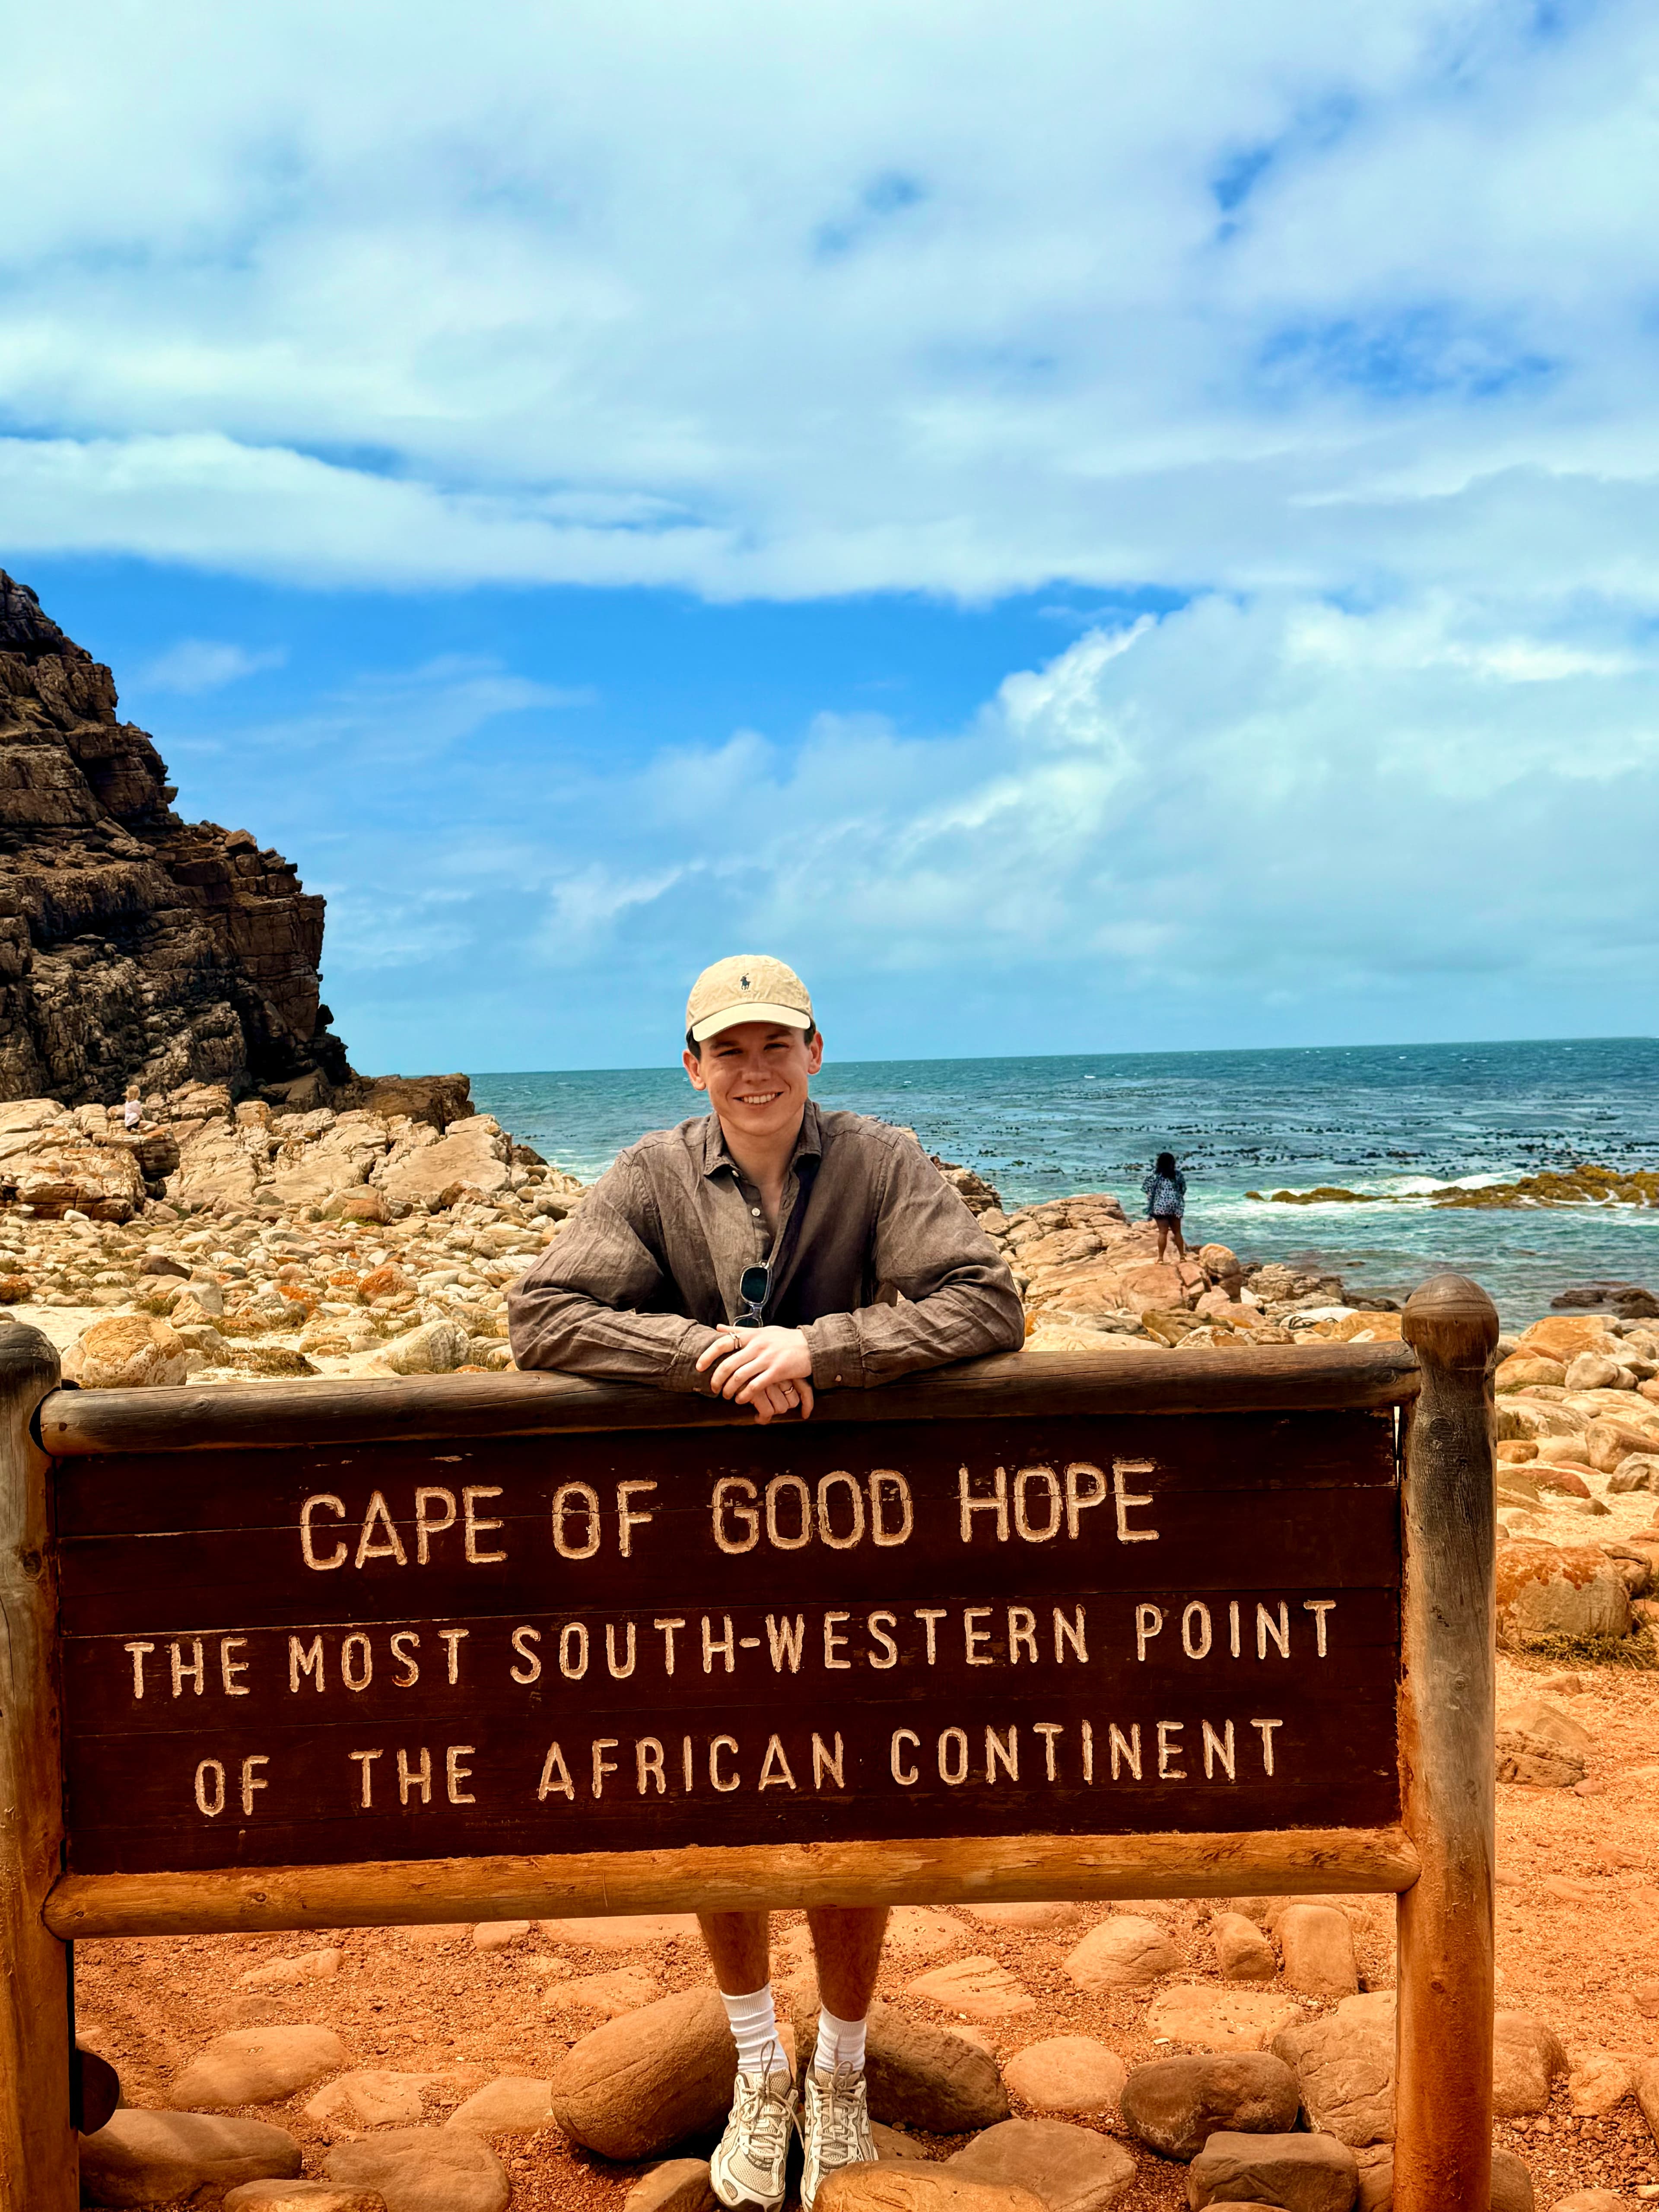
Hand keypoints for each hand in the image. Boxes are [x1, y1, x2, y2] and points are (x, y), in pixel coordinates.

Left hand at [696, 1325, 815, 1422]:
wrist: (812, 1345)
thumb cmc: (786, 1339)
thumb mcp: (762, 1330)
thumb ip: (739, 1331)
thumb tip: (717, 1328)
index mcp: (752, 1335)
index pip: (723, 1342)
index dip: (708, 1355)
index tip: (699, 1367)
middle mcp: (757, 1346)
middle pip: (728, 1364)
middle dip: (717, 1379)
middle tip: (713, 1389)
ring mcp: (767, 1359)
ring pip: (740, 1377)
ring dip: (729, 1389)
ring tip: (727, 1396)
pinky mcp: (777, 1371)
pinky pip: (755, 1385)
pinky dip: (745, 1395)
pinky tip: (741, 1400)